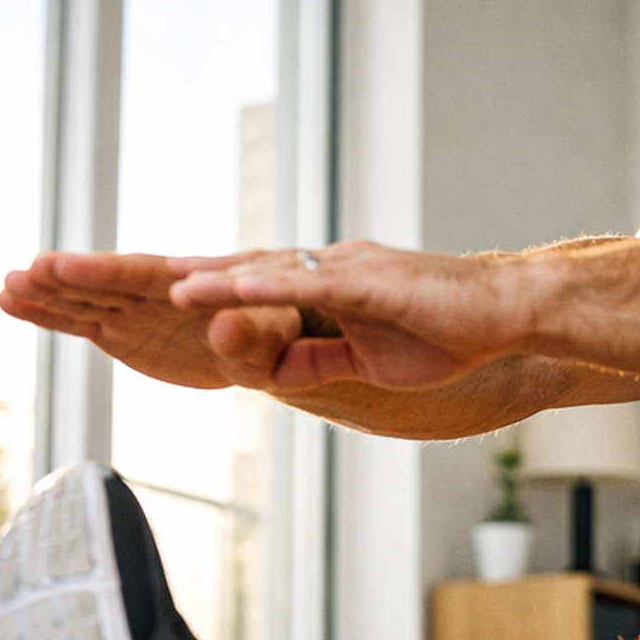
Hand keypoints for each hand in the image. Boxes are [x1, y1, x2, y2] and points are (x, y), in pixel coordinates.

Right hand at [1, 250, 305, 390]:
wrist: (268, 343)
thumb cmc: (279, 334)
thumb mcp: (274, 341)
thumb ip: (251, 335)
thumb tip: (228, 327)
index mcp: (189, 282)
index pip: (141, 274)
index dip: (101, 270)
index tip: (63, 264)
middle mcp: (153, 289)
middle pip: (104, 280)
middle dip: (68, 276)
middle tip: (29, 271)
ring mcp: (132, 308)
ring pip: (84, 299)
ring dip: (47, 293)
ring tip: (6, 287)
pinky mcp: (122, 329)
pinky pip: (80, 321)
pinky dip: (47, 314)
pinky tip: (11, 302)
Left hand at [171, 242, 522, 390]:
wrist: (512, 314)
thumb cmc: (452, 333)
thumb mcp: (369, 360)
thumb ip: (320, 362)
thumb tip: (274, 373)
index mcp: (332, 283)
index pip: (254, 284)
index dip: (204, 287)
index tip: (151, 293)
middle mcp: (330, 266)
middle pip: (242, 269)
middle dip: (183, 273)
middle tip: (127, 277)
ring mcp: (346, 269)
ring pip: (260, 272)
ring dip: (203, 278)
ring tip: (151, 283)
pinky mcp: (366, 282)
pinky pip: (297, 286)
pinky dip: (247, 288)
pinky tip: (206, 291)